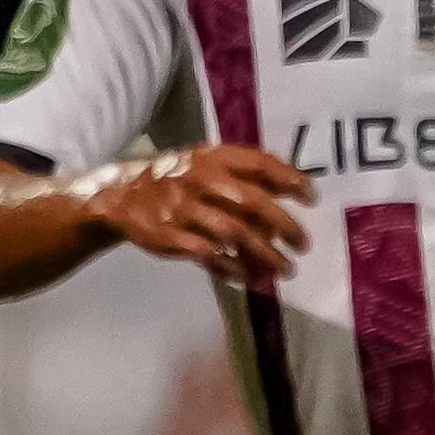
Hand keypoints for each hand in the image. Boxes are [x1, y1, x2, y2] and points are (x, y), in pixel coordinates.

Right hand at [92, 145, 312, 286]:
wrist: (122, 196)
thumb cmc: (180, 181)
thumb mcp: (208, 165)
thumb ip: (248, 175)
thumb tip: (296, 189)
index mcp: (212, 158)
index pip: (259, 163)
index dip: (289, 179)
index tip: (312, 198)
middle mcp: (198, 180)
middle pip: (252, 202)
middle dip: (285, 225)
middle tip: (304, 245)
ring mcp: (182, 208)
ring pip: (234, 233)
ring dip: (265, 254)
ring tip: (286, 269)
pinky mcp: (169, 235)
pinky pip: (208, 255)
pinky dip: (231, 268)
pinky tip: (245, 276)